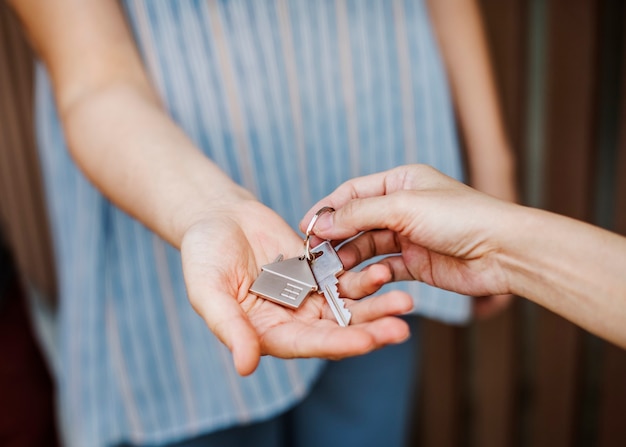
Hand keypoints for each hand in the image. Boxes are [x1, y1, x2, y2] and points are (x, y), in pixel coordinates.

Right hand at [181, 199, 412, 375]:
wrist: (216, 217)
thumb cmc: (203, 255)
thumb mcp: (208, 290)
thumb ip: (228, 327)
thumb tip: (245, 367)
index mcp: (267, 333)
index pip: (307, 344)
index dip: (337, 344)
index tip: (367, 342)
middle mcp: (292, 319)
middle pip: (336, 330)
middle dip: (369, 330)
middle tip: (400, 329)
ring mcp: (306, 295)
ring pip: (346, 305)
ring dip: (375, 304)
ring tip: (403, 300)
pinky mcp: (317, 271)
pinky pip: (343, 275)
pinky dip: (363, 275)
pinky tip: (384, 269)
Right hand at [300, 164, 516, 301]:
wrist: (502, 252)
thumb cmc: (460, 217)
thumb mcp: (403, 207)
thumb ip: (359, 213)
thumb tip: (322, 221)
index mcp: (400, 182)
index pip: (352, 193)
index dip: (327, 209)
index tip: (306, 227)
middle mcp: (402, 207)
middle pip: (357, 221)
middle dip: (335, 236)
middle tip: (314, 254)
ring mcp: (408, 236)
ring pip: (367, 246)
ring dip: (349, 258)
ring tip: (330, 271)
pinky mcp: (416, 263)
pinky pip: (384, 267)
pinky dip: (369, 274)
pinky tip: (354, 281)